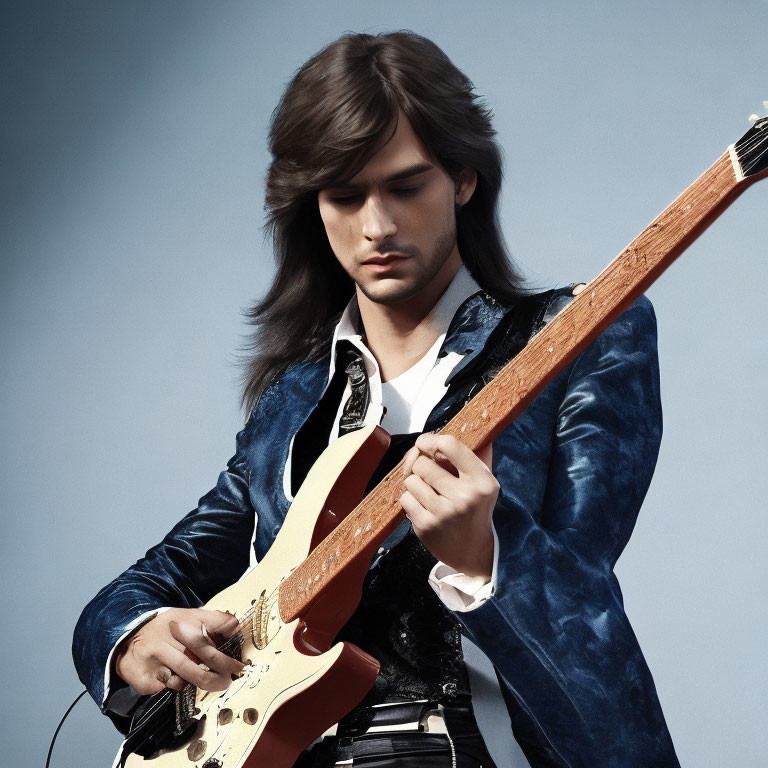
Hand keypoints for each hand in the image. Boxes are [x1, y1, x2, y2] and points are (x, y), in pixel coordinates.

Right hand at [115, 607, 243, 694]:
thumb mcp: (188, 616)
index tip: (238, 666)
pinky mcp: (143, 679)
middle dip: (216, 675)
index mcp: (180, 623)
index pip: (206, 641)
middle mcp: (165, 640)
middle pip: (195, 662)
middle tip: (229, 681)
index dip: (224, 657)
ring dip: (200, 682)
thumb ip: (214, 619)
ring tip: (213, 683)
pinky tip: (175, 678)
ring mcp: (153, 660)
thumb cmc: (167, 628)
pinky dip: (175, 685)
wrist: (127, 638)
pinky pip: (167, 687)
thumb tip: (235, 624)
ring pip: (183, 677)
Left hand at [400, 434, 498, 579]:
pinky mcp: (426, 526)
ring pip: (410, 480)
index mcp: (482, 481)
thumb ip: (479, 455)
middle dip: (422, 466)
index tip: (425, 444)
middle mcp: (464, 496)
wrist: (474, 552)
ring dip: (415, 484)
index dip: (431, 440)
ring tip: (429, 493)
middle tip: (430, 475)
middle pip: (423, 463)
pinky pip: (404, 499)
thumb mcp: (486, 483)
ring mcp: (444, 513)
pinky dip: (410, 500)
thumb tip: (479, 424)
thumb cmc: (476, 510)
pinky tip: (424, 507)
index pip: (450, 445)